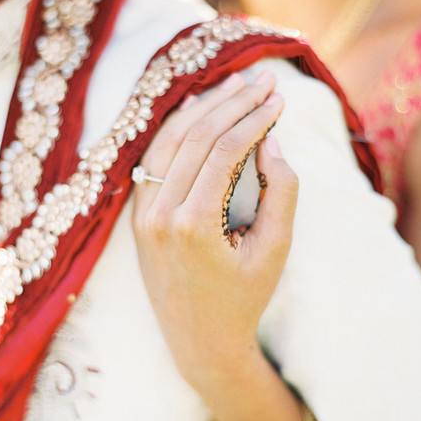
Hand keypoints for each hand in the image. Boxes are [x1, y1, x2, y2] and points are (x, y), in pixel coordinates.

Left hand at [132, 69, 298, 393]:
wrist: (200, 342)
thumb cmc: (244, 299)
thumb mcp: (275, 250)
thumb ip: (282, 191)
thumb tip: (271, 140)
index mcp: (192, 224)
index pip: (224, 149)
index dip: (254, 118)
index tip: (279, 98)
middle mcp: (158, 214)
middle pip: (196, 136)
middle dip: (233, 102)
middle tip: (263, 78)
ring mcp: (142, 214)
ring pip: (170, 140)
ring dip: (203, 108)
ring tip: (234, 85)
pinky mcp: (138, 216)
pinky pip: (155, 160)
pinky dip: (177, 131)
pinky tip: (198, 110)